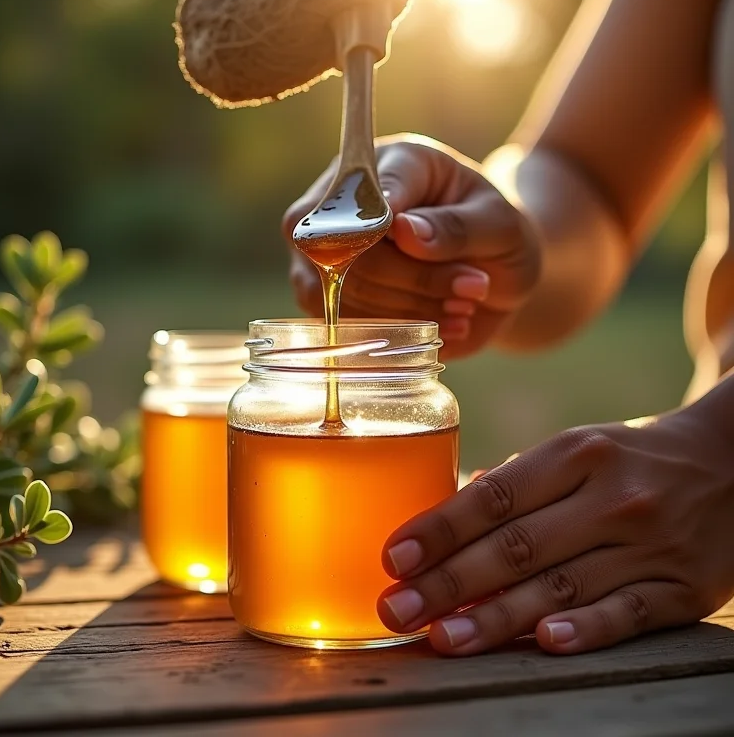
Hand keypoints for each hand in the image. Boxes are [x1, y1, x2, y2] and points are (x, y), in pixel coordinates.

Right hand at [282, 134, 541, 358]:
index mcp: (394, 162)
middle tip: (473, 287)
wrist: (494, 273)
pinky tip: (443, 326)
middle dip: (414, 278)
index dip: (378, 223)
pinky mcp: (330, 296)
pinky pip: (342, 325)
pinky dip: (395, 334)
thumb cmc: (496, 235)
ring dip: (407, 309)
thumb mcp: (500, 225)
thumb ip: (456, 226)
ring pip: (339, 290)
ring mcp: (329, 251)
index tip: (413, 242)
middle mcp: (348, 201)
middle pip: (345, 247)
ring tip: (463, 307)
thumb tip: (402, 231)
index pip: (364, 189)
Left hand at [377, 407, 733, 654]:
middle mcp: (609, 497)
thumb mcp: (574, 451)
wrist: (729, 464)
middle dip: (448, 581)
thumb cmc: (626, 458)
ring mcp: (648, 543)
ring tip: (442, 638)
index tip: (395, 556)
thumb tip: (445, 519)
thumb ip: (515, 484)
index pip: (494, 496)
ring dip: (496, 617)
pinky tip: (544, 643)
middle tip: (396, 609)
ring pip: (561, 586)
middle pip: (516, 546)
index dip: (441, 529)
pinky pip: (628, 613)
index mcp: (574, 454)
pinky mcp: (682, 587)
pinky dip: (587, 629)